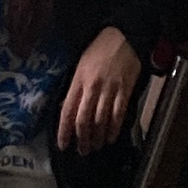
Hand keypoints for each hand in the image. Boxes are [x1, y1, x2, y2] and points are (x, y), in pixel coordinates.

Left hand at [58, 28, 143, 151]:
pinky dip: (114, 129)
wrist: (124, 36)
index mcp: (78, 80)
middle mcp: (92, 87)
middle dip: (82, 139)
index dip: (64, 130)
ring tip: (96, 146)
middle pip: (84, 119)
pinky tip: (111, 138)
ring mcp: (109, 89)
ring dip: (97, 137)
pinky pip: (118, 114)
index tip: (63, 145)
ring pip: (101, 120)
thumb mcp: (81, 65)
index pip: (67, 110)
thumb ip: (75, 87)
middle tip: (82, 151)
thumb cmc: (99, 50)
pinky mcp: (125, 90)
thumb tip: (67, 108)